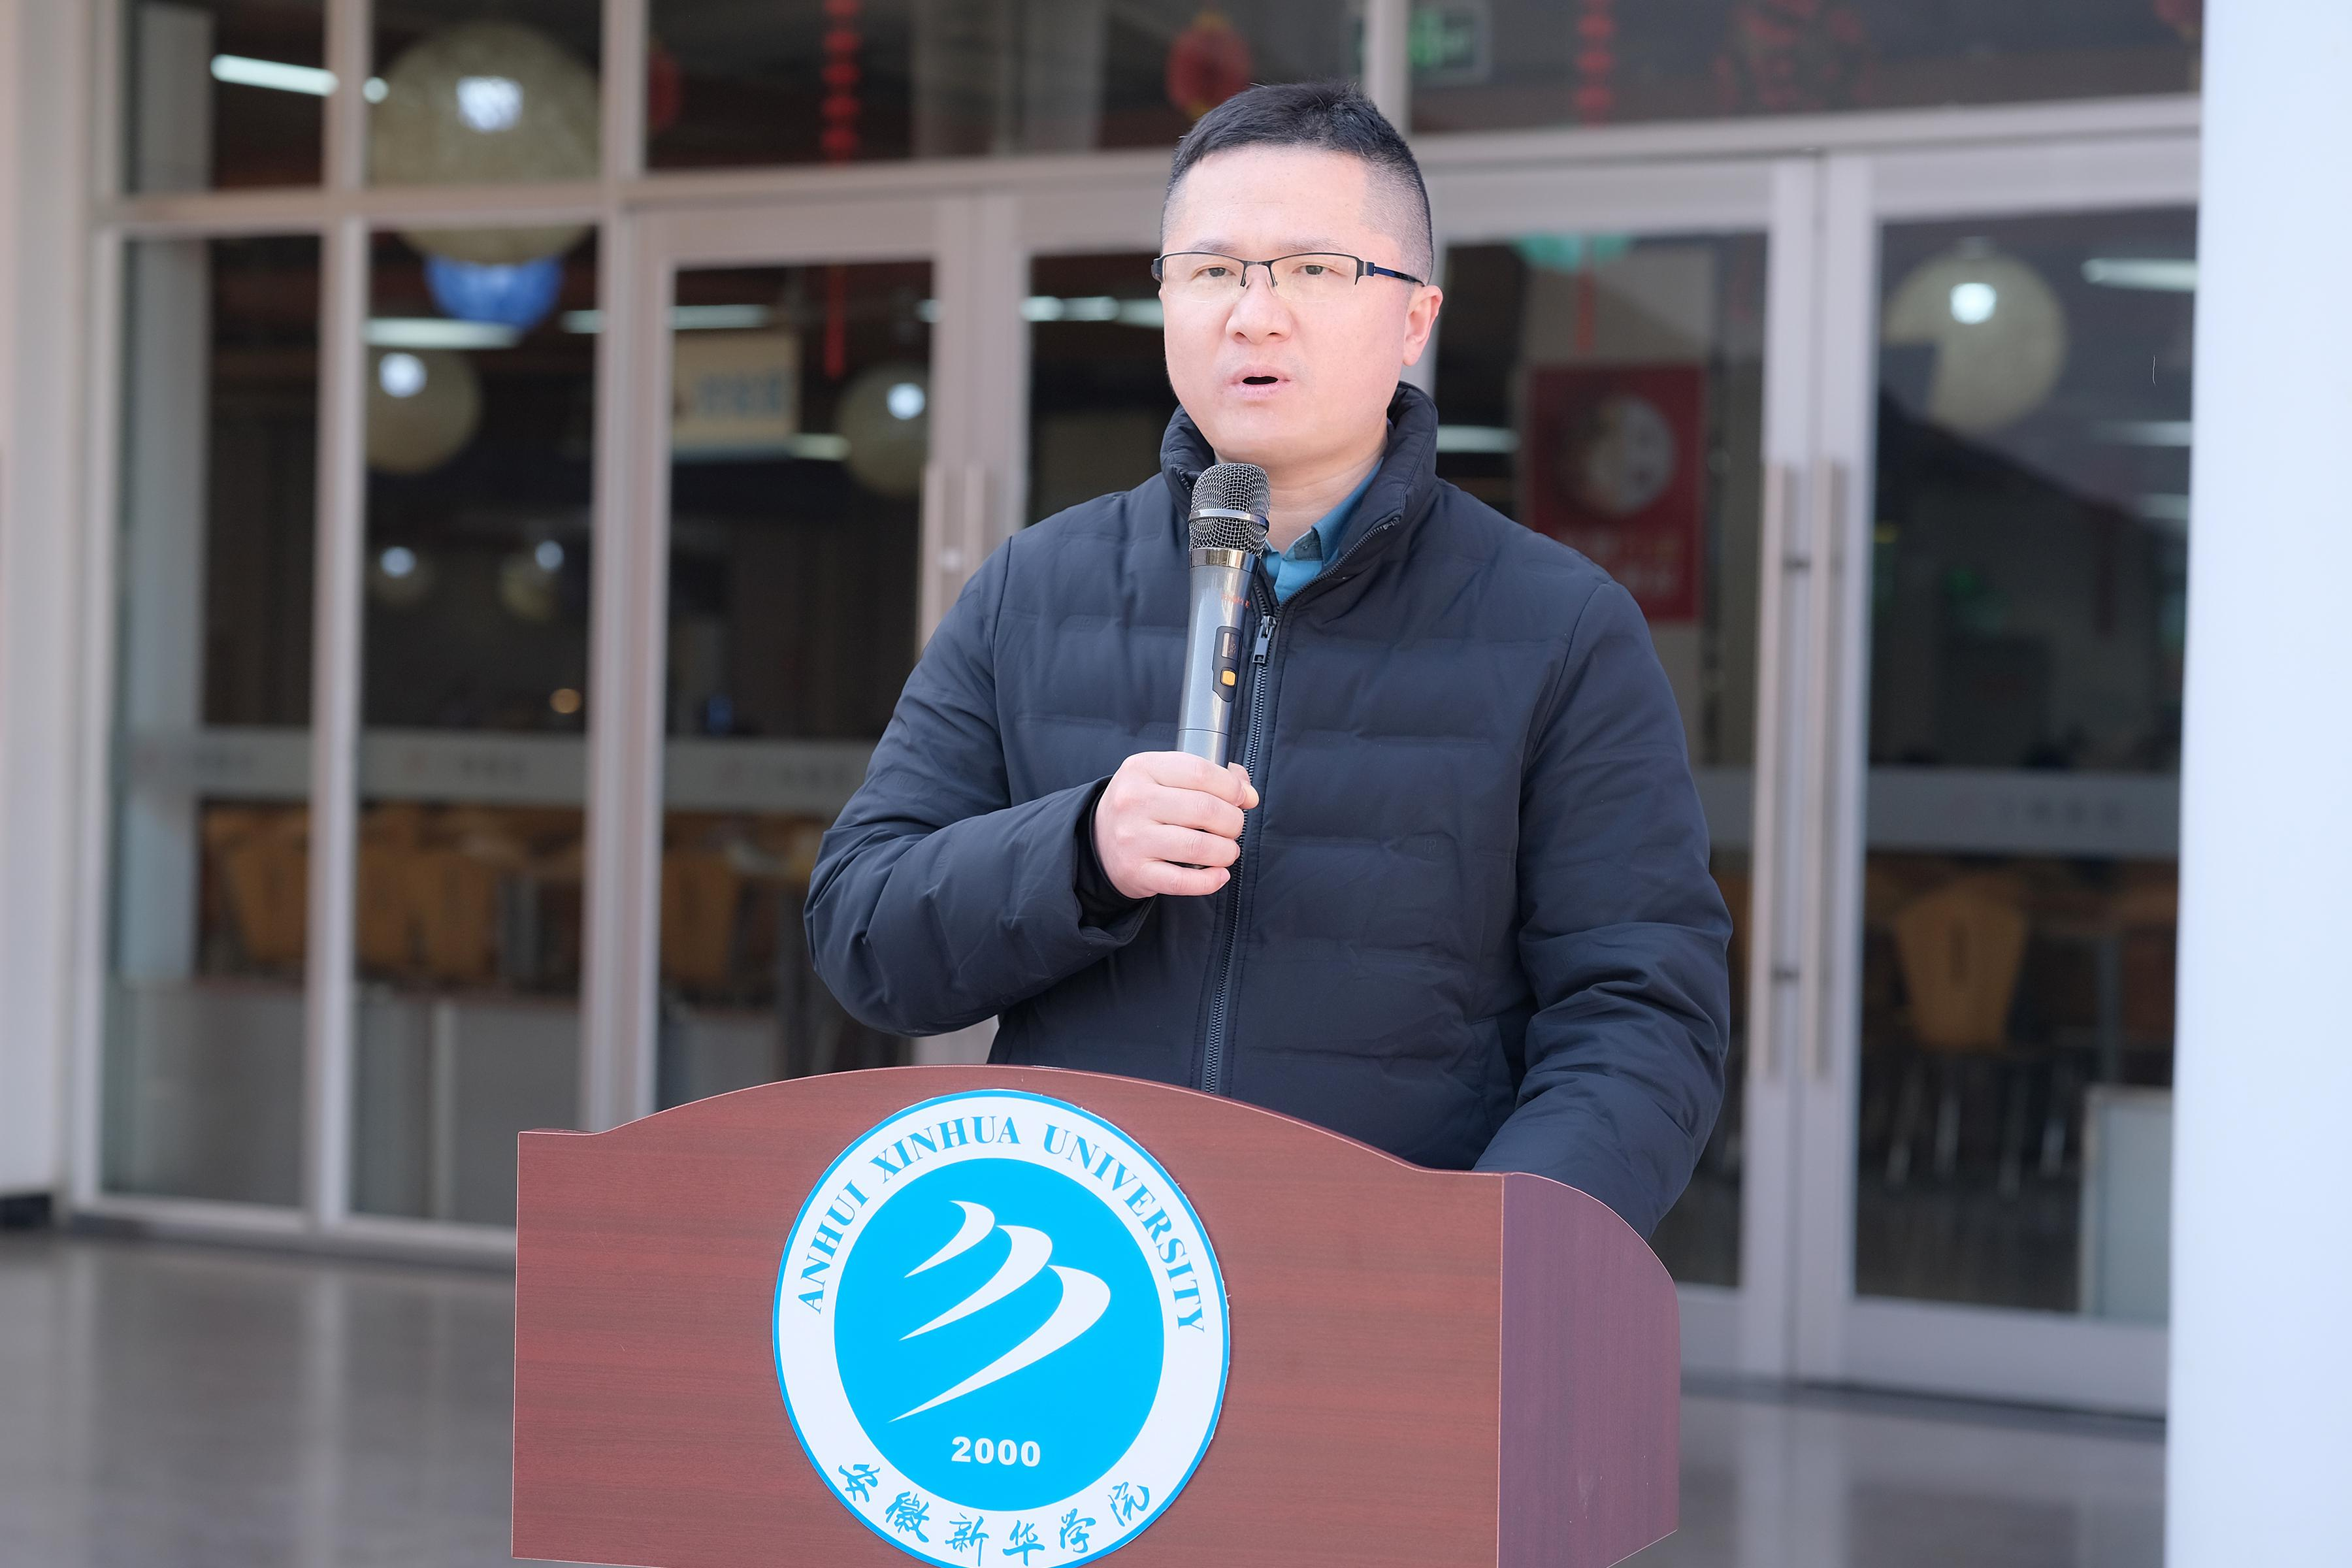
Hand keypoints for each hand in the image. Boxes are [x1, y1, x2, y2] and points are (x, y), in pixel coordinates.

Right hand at [1091, 752, 1258, 899]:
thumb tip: (1248, 793)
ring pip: (1199, 846)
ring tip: (1227, 851)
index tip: (1244, 799)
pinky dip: (1211, 881)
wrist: (1098, 841)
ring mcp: (1133, 838)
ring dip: (1226, 851)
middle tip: (1233, 828)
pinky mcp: (1136, 872)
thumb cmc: (1142, 805)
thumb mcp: (1163, 776)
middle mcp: (1134, 801)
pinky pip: (1184, 881)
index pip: (1200, 772)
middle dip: (1233, 821)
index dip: (1232, 787)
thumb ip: (1207, 776)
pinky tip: (1219, 875)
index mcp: (1142, 768)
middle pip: (1205, 809)